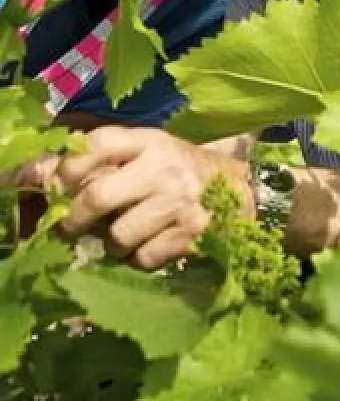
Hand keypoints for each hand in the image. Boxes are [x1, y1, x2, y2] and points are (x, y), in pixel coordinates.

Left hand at [55, 126, 253, 269]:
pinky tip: (153, 242)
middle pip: (97, 195)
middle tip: (71, 228)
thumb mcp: (144, 152)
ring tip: (126, 233)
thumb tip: (40, 178)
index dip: (68, 169)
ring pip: (118, 237)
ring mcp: (179, 201)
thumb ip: (101, 161)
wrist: (237, 187)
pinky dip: (141, 257)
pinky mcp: (193, 233)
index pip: (96, 144)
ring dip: (113, 243)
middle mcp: (163, 167)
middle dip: (75, 220)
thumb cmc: (177, 169)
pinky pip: (144, 259)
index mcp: (148, 141)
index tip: (60, 188)